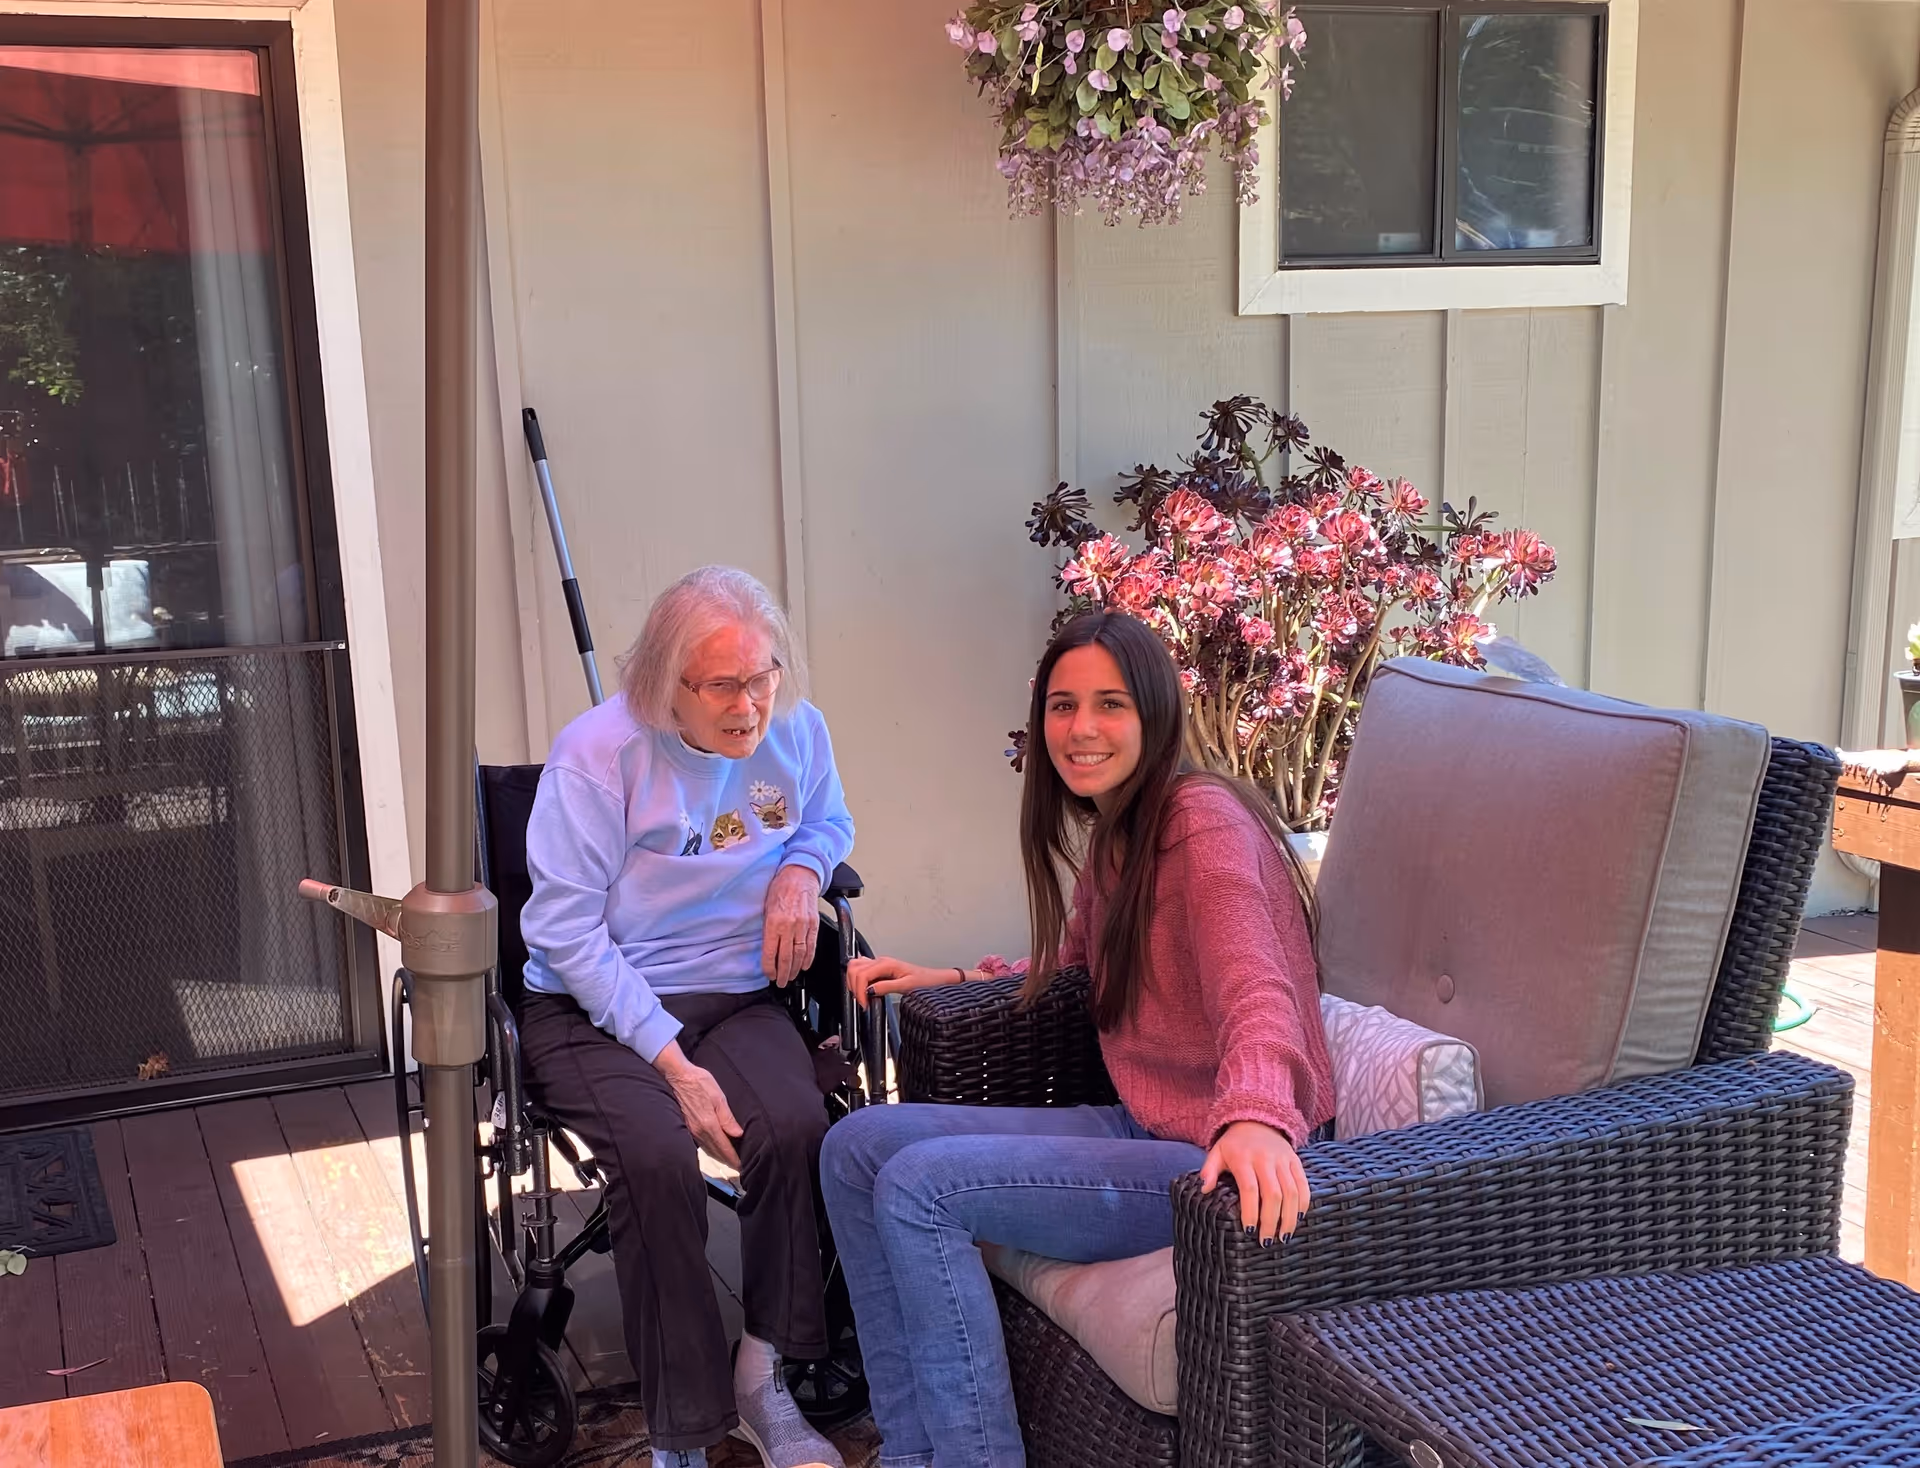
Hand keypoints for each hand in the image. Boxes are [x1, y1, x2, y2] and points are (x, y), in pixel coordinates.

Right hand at [654, 1041, 742, 1168]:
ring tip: (729, 1160)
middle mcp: (699, 1131)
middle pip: (716, 1151)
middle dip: (727, 1160)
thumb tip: (738, 1134)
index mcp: (708, 1124)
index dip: (733, 1158)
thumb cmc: (700, 1082)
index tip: (742, 1166)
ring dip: (719, 1156)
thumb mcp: (718, 1097)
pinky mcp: (688, 1126)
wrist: (678, 1076)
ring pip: (708, 1148)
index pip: (723, 1147)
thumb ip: (728, 1118)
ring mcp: (692, 1129)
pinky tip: (715, 1147)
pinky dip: (710, 1149)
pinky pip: (701, 1143)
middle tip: (739, 1167)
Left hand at [763, 864, 819, 986]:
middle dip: (782, 974)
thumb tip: (767, 948)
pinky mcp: (814, 924)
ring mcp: (803, 926)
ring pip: (799, 955)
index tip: (768, 974)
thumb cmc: (780, 887)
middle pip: (786, 957)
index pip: (770, 952)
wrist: (800, 874)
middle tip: (780, 982)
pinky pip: (811, 946)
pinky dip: (808, 958)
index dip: (769, 967)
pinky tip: (804, 966)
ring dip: (795, 969)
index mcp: (773, 922)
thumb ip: (767, 928)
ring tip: (791, 977)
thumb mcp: (766, 907)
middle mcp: (789, 926)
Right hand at [847, 955, 966, 1008]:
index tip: (864, 1004)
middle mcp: (881, 961)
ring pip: (855, 966)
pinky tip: (864, 990)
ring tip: (861, 997)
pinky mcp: (880, 968)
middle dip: (853, 986)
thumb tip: (869, 990)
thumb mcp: (907, 987)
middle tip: (862, 1002)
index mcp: (886, 964)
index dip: (859, 991)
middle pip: (854, 967)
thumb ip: (886, 987)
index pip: (862, 974)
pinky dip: (857, 979)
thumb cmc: (925, 981)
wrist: (935, 979)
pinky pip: (861, 969)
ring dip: (853, 982)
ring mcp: (879, 964)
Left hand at [1199, 1120, 1309, 1245]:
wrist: (1257, 1119)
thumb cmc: (1234, 1144)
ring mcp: (1283, 1159)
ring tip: (1283, 1236)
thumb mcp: (1216, 1152)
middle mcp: (1265, 1158)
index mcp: (1243, 1158)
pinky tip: (1297, 1218)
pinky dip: (1303, 1203)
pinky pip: (1303, 1184)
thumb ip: (1209, 1170)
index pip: (1249, 1189)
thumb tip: (1204, 1189)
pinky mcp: (1295, 1160)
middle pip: (1273, 1194)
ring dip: (1289, 1217)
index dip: (1250, 1212)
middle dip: (1271, 1221)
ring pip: (1291, 1192)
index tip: (1248, 1231)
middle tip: (1266, 1241)